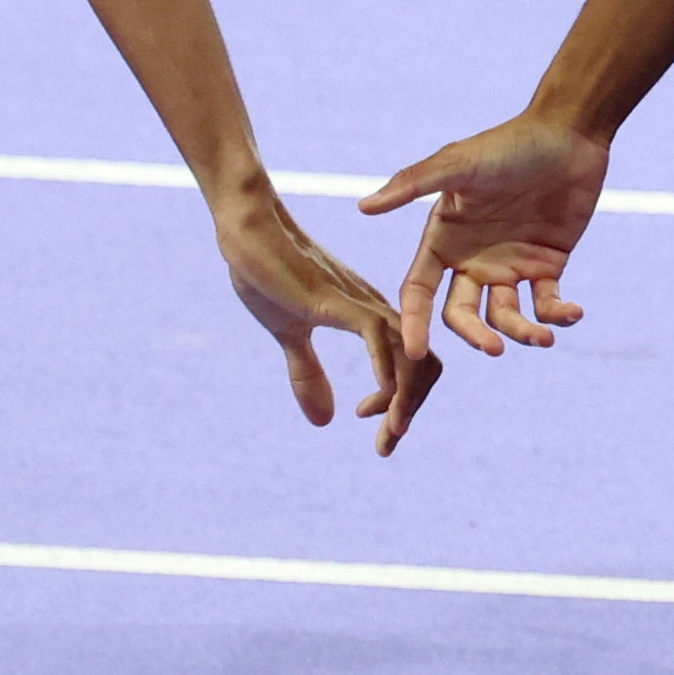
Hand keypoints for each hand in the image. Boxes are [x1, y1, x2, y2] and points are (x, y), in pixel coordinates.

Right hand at [214, 175, 439, 448]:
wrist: (248, 230)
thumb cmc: (268, 273)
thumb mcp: (289, 335)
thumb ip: (308, 374)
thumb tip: (326, 421)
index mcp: (370, 318)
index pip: (414, 365)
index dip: (404, 402)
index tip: (375, 427)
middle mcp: (377, 311)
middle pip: (424, 365)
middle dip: (411, 409)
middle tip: (387, 443)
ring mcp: (361, 304)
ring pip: (411, 354)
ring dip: (406, 400)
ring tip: (391, 431)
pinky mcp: (339, 299)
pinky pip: (378, 336)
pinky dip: (387, 370)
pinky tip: (379, 397)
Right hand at [363, 108, 607, 367]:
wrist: (567, 134)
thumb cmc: (507, 145)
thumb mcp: (458, 164)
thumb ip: (413, 184)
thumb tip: (364, 206)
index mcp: (445, 239)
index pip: (419, 290)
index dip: (414, 322)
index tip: (417, 352)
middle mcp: (472, 259)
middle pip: (462, 315)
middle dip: (476, 336)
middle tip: (495, 348)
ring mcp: (510, 265)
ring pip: (506, 318)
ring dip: (522, 333)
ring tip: (543, 337)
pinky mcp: (547, 265)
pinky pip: (547, 304)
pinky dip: (559, 316)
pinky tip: (571, 314)